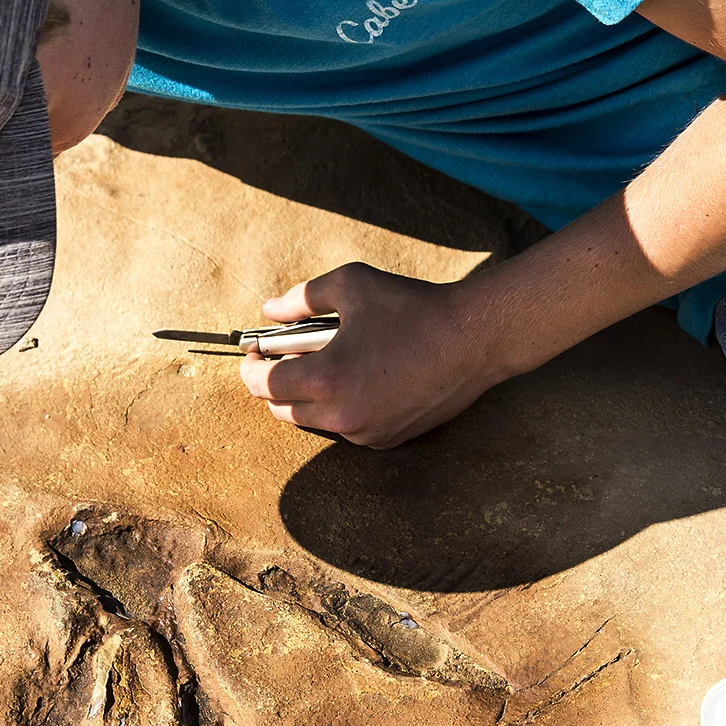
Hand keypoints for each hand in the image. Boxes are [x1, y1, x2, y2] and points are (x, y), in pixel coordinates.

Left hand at [238, 262, 504, 448]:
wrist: (473, 341)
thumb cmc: (413, 308)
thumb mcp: (352, 285)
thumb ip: (302, 297)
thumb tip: (268, 310)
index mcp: (325, 379)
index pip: (264, 384)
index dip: (251, 368)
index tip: (251, 354)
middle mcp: (341, 415)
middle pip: (283, 410)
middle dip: (276, 385)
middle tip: (282, 359)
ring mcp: (365, 433)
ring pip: (315, 421)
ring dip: (309, 398)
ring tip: (324, 364)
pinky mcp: (387, 440)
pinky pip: (348, 427)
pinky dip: (342, 408)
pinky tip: (358, 379)